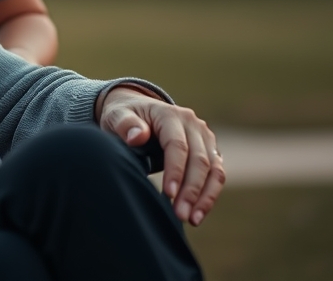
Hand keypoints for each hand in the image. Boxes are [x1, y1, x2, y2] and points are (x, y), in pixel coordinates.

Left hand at [97, 86, 224, 226]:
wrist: (138, 111)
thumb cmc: (124, 117)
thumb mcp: (116, 116)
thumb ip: (125, 125)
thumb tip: (137, 137)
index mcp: (170, 115)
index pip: (177, 145)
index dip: (175, 171)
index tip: (168, 195)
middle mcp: (193, 124)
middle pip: (199, 160)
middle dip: (191, 190)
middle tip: (180, 215)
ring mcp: (204, 137)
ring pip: (214, 169)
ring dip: (205, 197)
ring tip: (192, 220)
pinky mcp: (210, 151)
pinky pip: (216, 174)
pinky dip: (210, 195)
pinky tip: (197, 214)